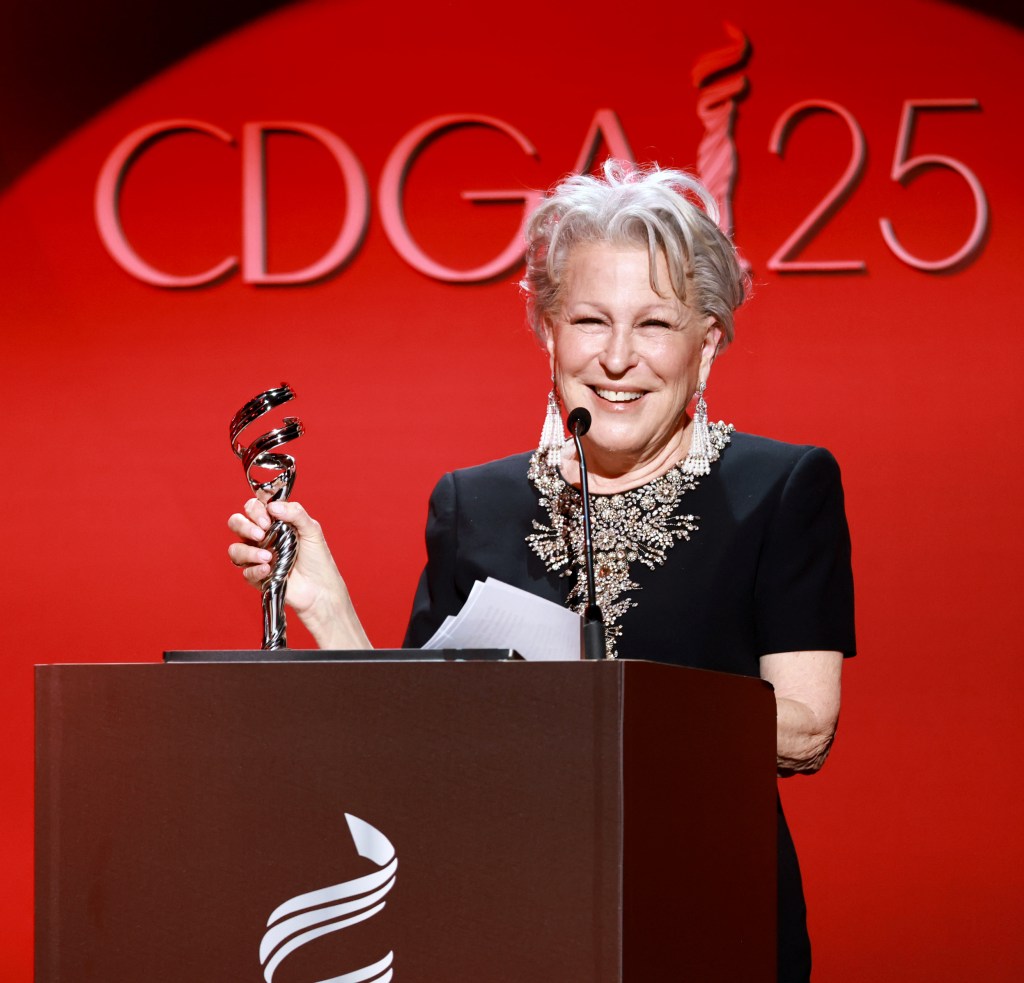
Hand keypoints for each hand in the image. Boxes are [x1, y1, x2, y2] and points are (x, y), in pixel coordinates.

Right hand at [227, 499, 370, 648]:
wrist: (321, 589)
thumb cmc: (318, 559)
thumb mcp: (312, 530)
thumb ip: (296, 513)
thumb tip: (273, 506)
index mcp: (274, 523)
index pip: (253, 508)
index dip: (254, 510)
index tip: (267, 519)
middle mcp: (262, 538)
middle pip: (236, 524)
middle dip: (244, 526)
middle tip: (262, 534)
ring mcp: (257, 557)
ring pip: (235, 549)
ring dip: (248, 551)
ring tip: (268, 557)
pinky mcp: (257, 576)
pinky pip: (244, 571)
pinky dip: (254, 570)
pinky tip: (268, 569)